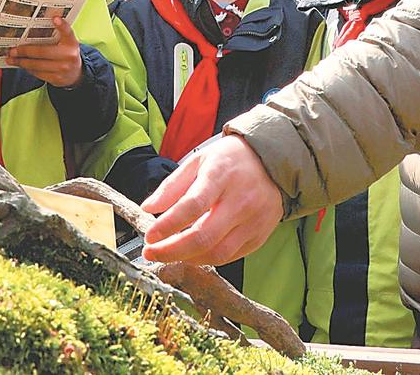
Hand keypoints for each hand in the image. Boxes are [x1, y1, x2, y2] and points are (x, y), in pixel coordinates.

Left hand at [6, 16, 82, 87]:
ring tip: (12, 59)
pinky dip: (28, 69)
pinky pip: (38, 73)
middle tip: (13, 50)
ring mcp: (63, 68)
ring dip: (22, 62)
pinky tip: (22, 65)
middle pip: (42, 51)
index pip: (68, 31)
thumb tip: (37, 27)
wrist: (76, 74)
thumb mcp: (67, 43)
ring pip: (37, 65)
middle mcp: (69, 55)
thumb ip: (57, 35)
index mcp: (71, 43)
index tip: (55, 18)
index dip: (62, 25)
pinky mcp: (56, 79)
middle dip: (24, 51)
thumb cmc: (66, 54)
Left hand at [141, 135, 282, 265]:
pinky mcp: (260, 235)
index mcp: (221, 174)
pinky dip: (207, 258)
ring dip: (188, 258)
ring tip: (170, 254)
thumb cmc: (229, 160)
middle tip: (151, 253)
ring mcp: (254, 220)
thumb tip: (148, 209)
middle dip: (172, 251)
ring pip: (217, 252)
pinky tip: (193, 253)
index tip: (150, 236)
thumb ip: (171, 186)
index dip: (168, 225)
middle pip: (204, 236)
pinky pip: (231, 256)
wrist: (271, 161)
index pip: (192, 205)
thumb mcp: (198, 161)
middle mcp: (241, 199)